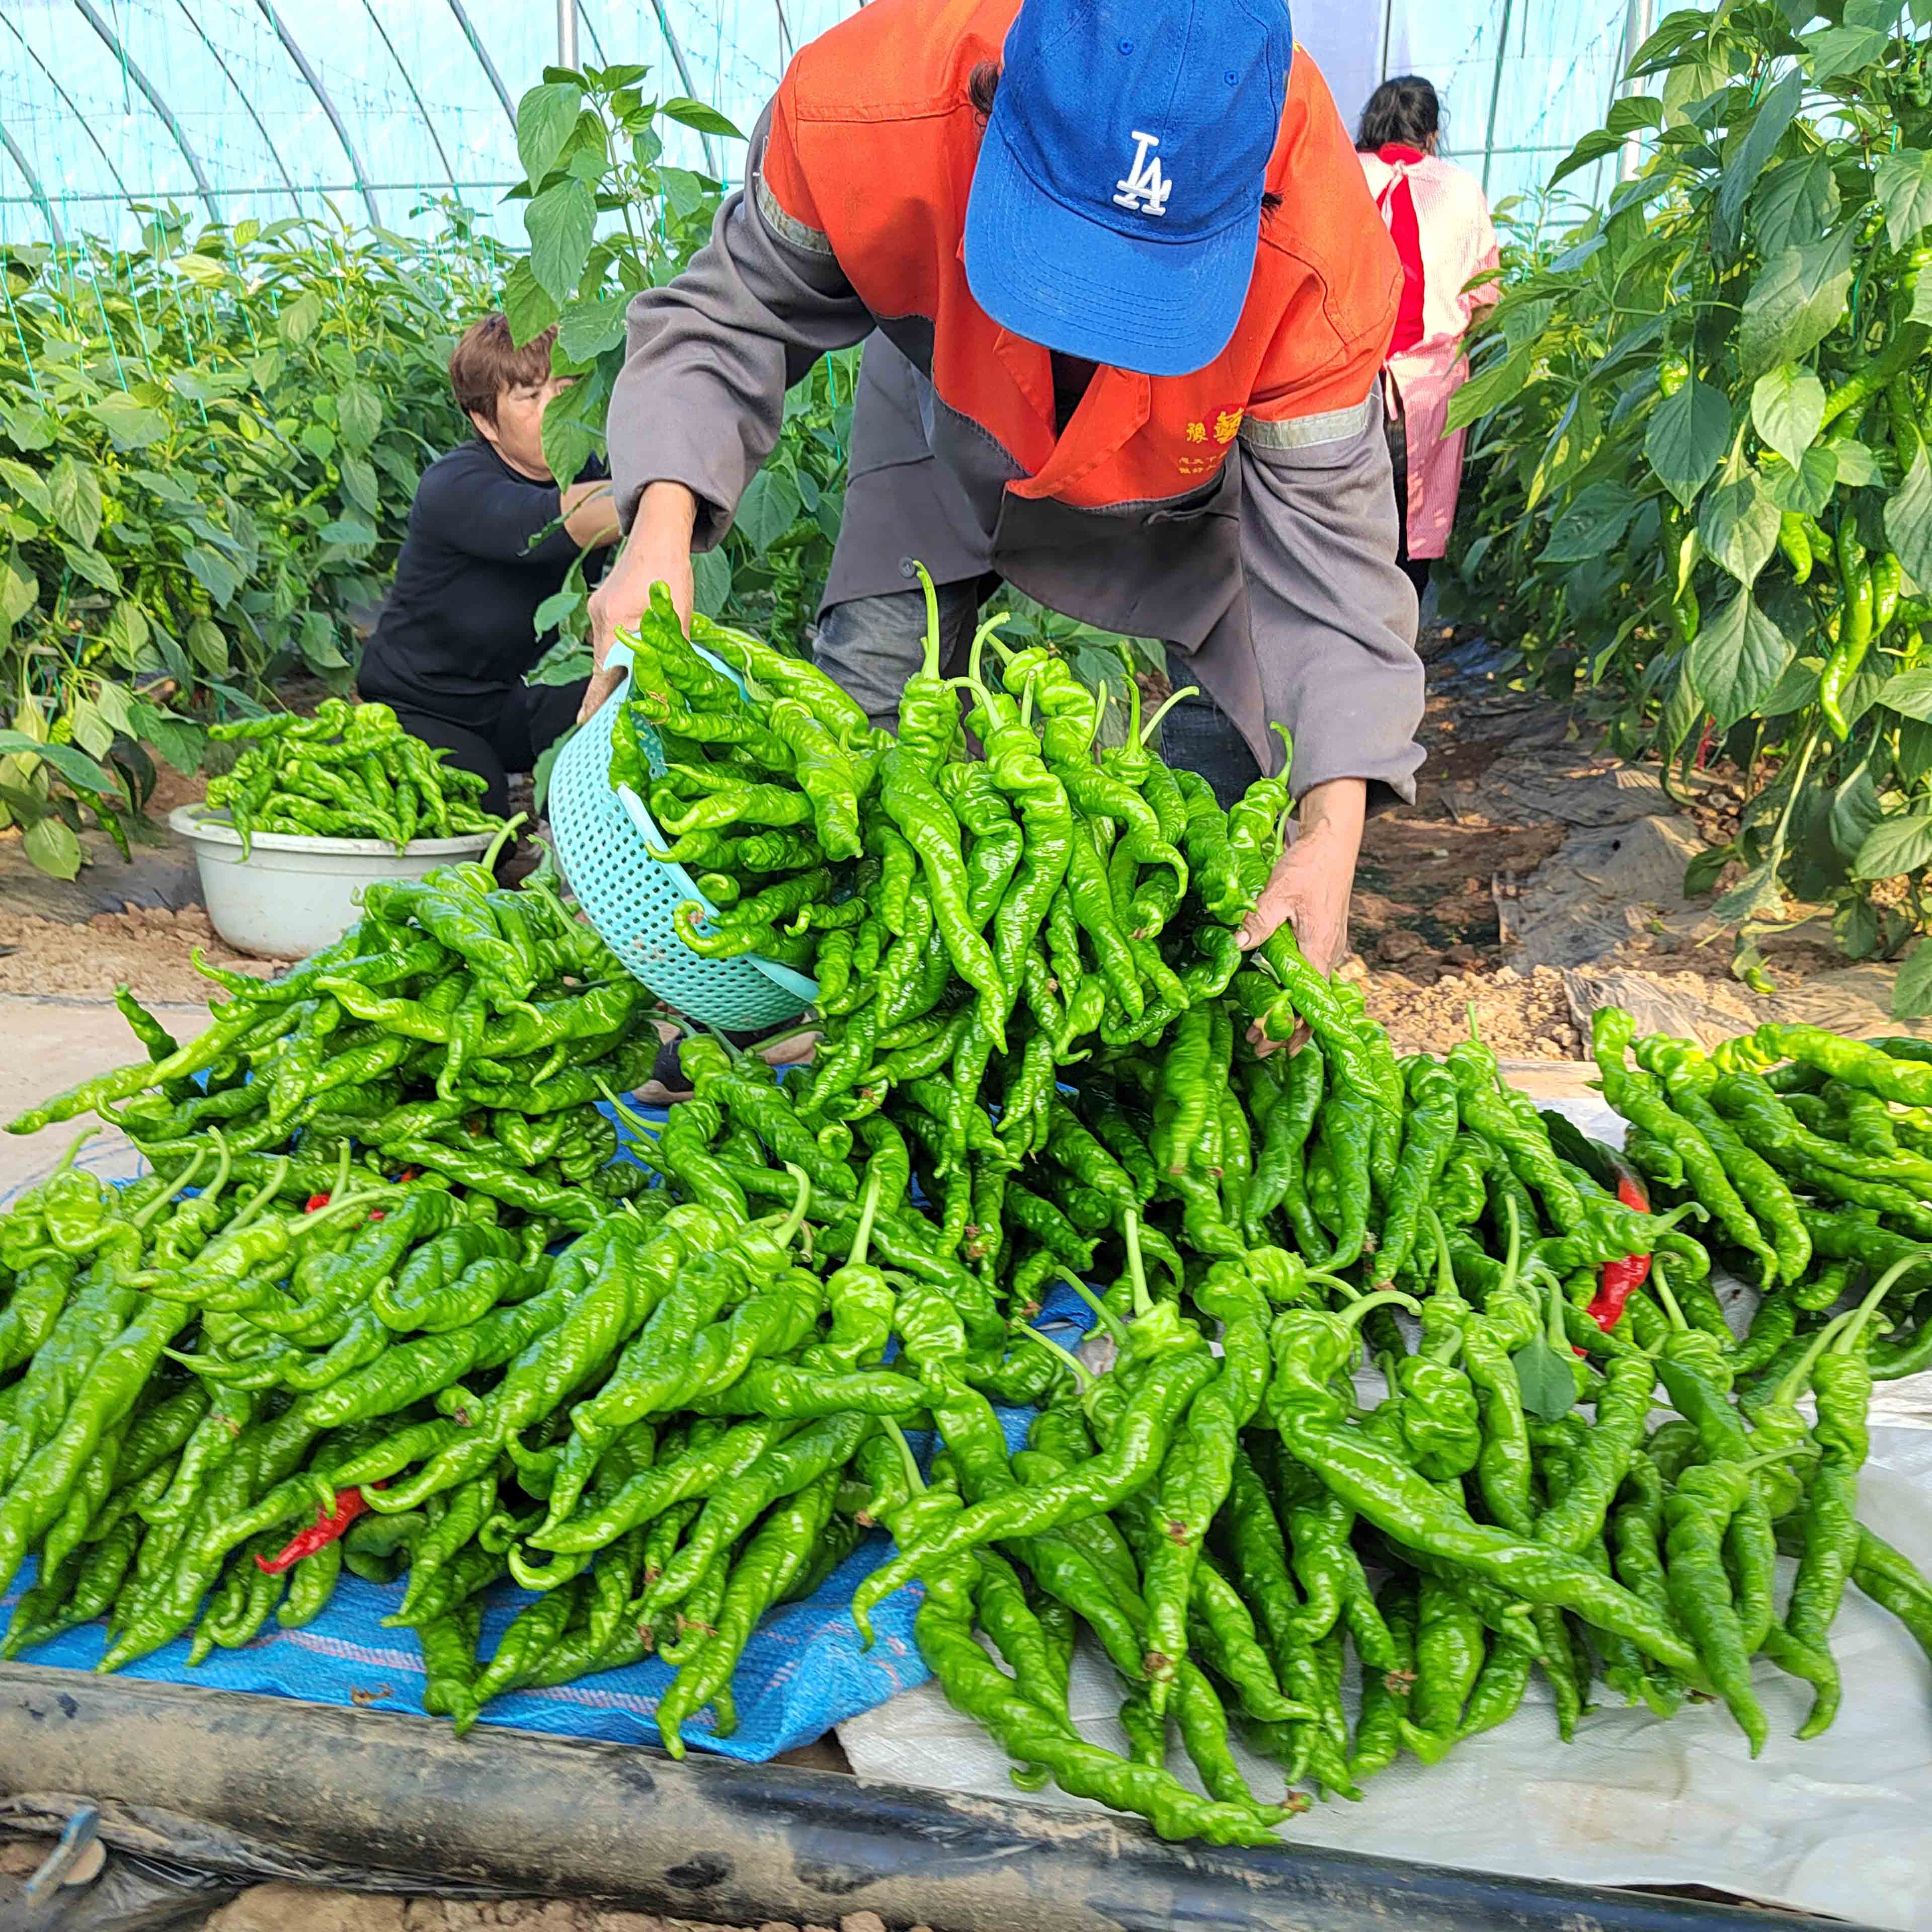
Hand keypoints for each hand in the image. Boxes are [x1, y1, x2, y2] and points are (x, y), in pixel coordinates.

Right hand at [578, 482, 697, 724]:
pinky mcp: (606, 605)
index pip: (603, 675)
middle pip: (601, 667)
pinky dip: (621, 655)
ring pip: (607, 653)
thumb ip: (669, 657)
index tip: (588, 726)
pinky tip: (632, 666)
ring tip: (623, 701)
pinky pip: (610, 638)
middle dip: (603, 696)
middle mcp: (600, 619)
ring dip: (617, 675)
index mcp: (613, 623)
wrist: (659, 529)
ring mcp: (600, 611)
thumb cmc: (670, 570)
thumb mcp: (676, 619)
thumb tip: (665, 698)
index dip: (596, 703)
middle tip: (599, 725)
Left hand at [1238, 777, 1365, 1053]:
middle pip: (1311, 1006)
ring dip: (1289, 1014)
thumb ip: (1259, 921)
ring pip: (1311, 994)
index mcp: (1319, 950)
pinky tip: (1279, 997)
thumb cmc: (1310, 865)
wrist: (1335, 842)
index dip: (1284, 1027)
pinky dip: (1296, 994)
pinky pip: (1313, 977)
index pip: (1304, 1003)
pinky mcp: (1325, 939)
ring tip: (1264, 1031)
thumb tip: (1235, 946)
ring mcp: (1329, 948)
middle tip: (1258, 1049)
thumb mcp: (1280, 891)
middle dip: (1285, 1031)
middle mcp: (1329, 955)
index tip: (1262, 1043)